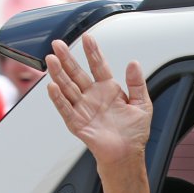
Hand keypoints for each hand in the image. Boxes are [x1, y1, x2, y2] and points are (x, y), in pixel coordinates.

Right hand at [46, 34, 150, 166]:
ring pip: (68, 88)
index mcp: (108, 89)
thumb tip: (133, 63)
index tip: (87, 38)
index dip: (92, 52)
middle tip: (58, 44)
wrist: (127, 155)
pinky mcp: (77, 123)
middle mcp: (93, 96)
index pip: (98, 66)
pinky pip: (65, 109)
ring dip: (59, 74)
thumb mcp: (142, 104)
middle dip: (67, 58)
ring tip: (51, 60)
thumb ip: (137, 83)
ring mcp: (83, 109)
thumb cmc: (134, 133)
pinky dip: (58, 99)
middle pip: (77, 73)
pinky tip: (52, 87)